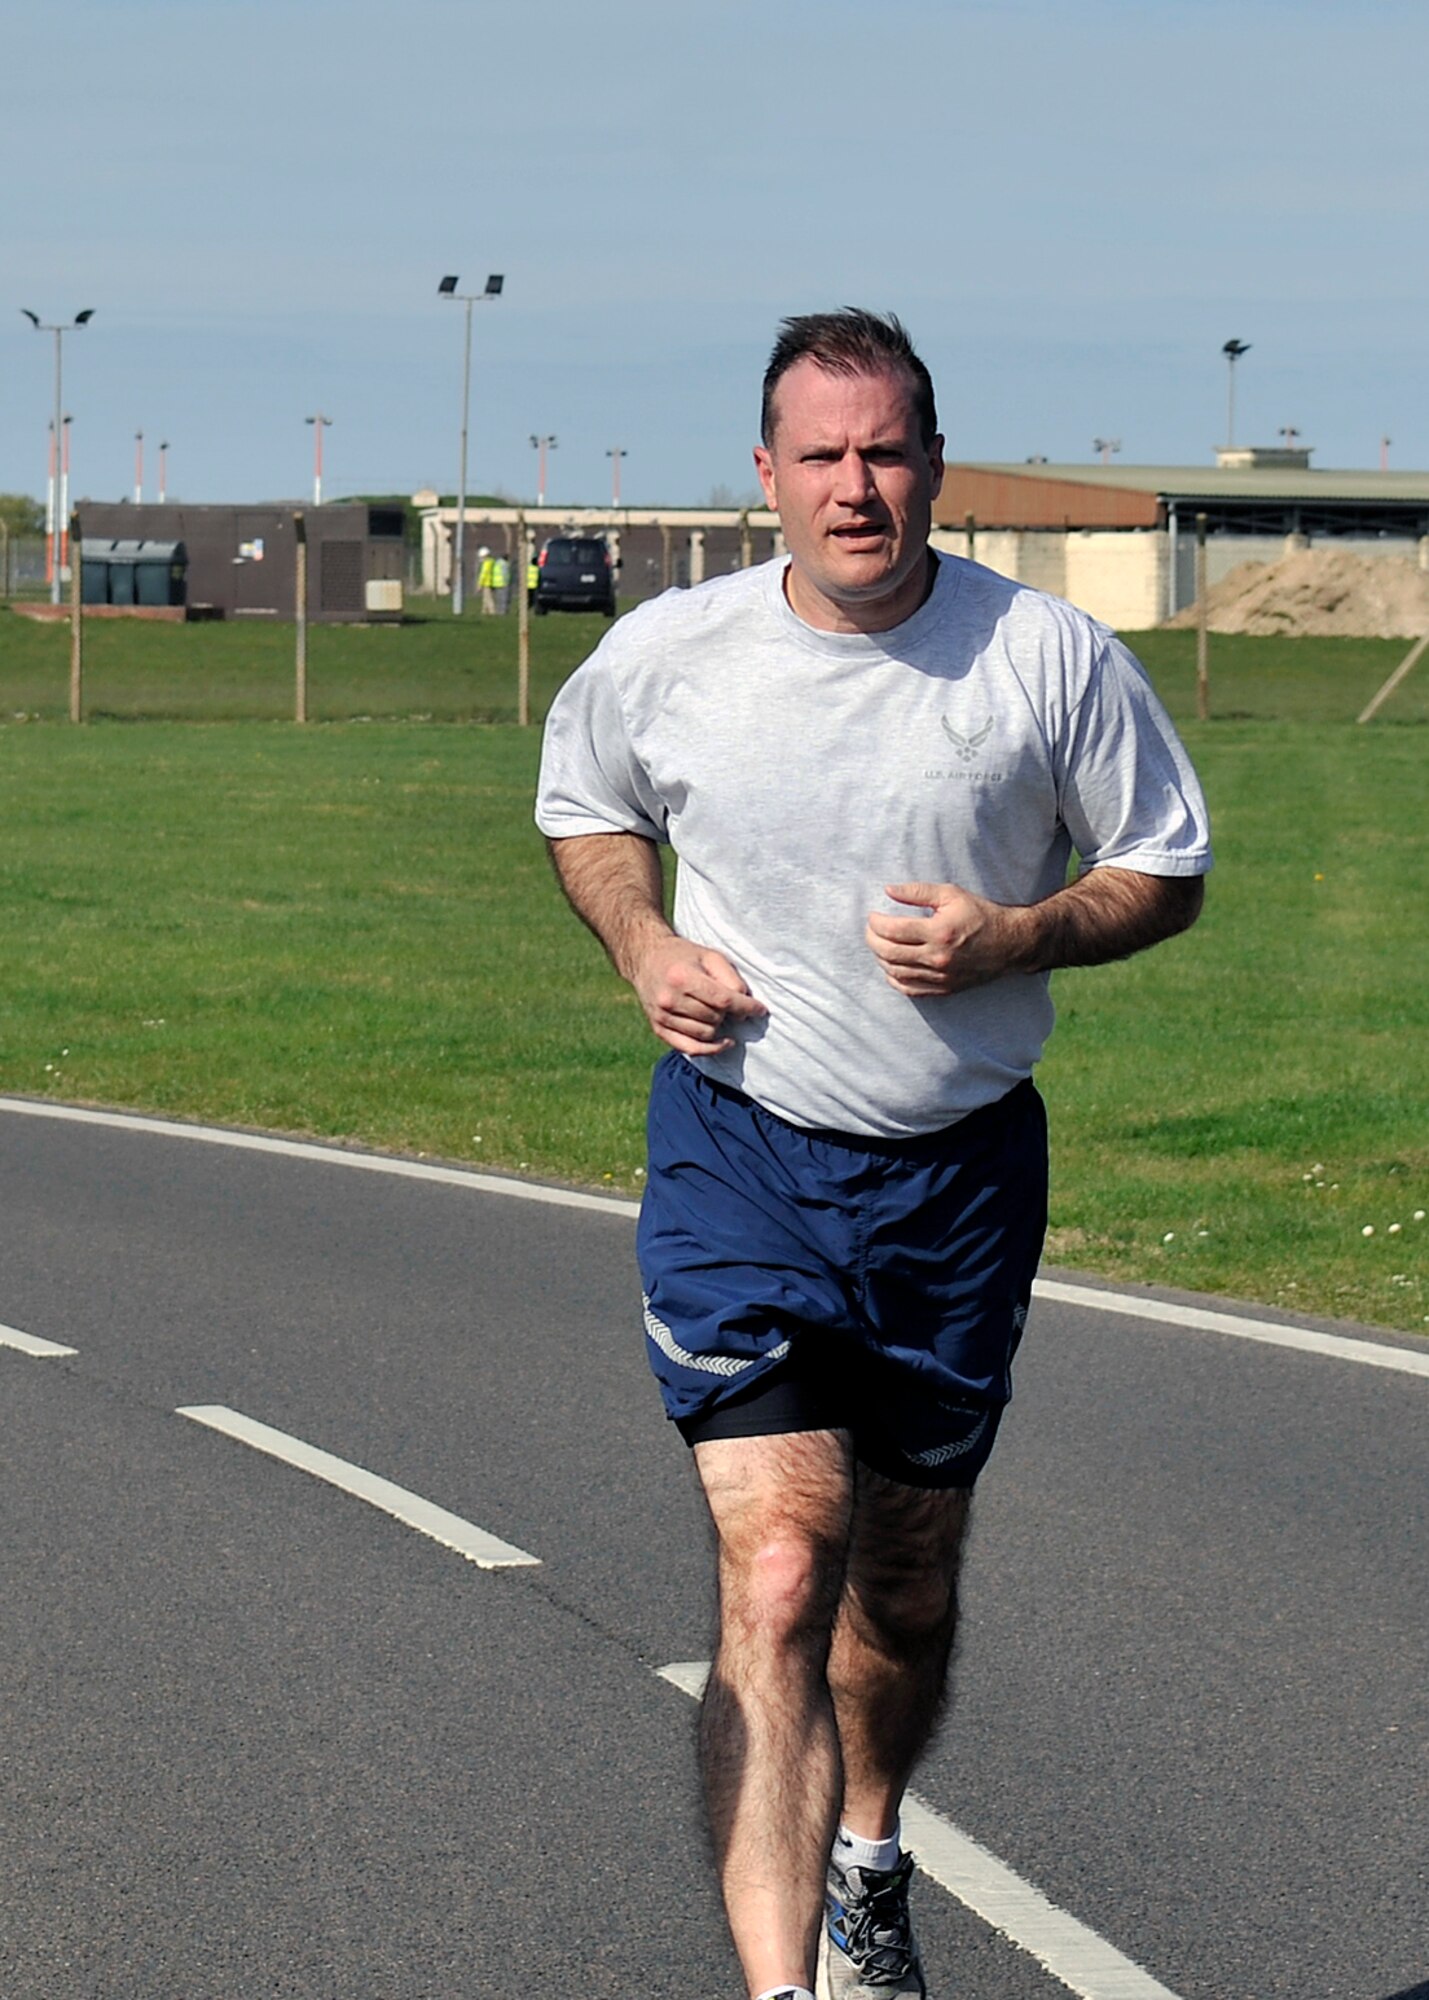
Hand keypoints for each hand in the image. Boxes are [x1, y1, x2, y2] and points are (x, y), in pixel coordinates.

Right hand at [632, 935, 766, 1054]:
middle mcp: (669, 999)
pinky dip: (710, 1049)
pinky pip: (690, 1049)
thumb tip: (744, 1007)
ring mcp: (661, 1016)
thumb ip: (731, 978)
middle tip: (731, 1004)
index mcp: (682, 977)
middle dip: (729, 1012)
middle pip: (715, 1017)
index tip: (761, 1010)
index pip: (722, 999)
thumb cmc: (684, 956)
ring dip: (719, 1026)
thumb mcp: (710, 956)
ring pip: (706, 1034)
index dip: (746, 1007)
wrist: (646, 959)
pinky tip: (723, 1042)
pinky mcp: (658, 1029)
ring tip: (718, 1013)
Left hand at [866, 881, 1021, 996]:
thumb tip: (888, 890)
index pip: (893, 930)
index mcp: (939, 932)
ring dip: (881, 959)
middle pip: (889, 953)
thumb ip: (918, 892)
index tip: (872, 916)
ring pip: (896, 973)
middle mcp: (938, 957)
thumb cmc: (981, 915)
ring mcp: (941, 976)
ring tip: (879, 945)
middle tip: (871, 930)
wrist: (1011, 944)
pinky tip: (891, 968)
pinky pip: (910, 990)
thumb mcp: (952, 894)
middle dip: (872, 940)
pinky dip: (895, 980)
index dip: (875, 923)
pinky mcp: (945, 988)